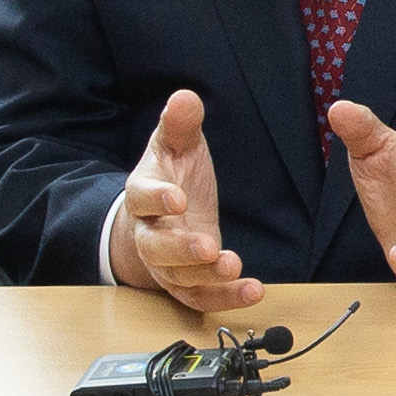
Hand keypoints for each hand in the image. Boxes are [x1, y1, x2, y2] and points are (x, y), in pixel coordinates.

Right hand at [113, 91, 265, 317]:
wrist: (163, 217)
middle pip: (157, 248)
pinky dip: (226, 298)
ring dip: (208, 276)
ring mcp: (168, 264)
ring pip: (181, 277)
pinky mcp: (188, 284)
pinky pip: (203, 298)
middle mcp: (150, 234)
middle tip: (208, 247)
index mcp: (143, 195)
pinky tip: (253, 290)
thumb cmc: (171, 176)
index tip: (178, 198)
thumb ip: (180, 125)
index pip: (142, 198)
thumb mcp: (175, 145)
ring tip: (234, 266)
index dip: (157, 198)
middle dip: (182, 249)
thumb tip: (185, 97)